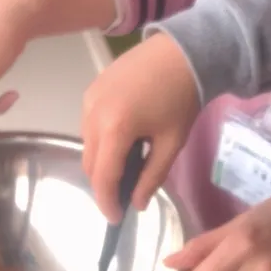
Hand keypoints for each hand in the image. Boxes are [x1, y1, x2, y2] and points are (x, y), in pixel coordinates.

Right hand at [81, 33, 199, 222]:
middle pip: (90, 163)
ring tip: (126, 169)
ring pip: (87, 145)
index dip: (108, 202)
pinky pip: (88, 125)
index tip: (117, 219)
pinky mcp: (91, 88)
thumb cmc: (182, 98)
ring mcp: (88, 99)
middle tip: (123, 197)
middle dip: (104, 185)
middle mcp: (92, 114)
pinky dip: (101, 140)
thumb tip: (137, 204)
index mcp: (114, 129)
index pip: (104, 177)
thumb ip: (152, 176)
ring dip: (102, 162)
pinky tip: (122, 142)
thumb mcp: (172, 143)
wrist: (182, 52)